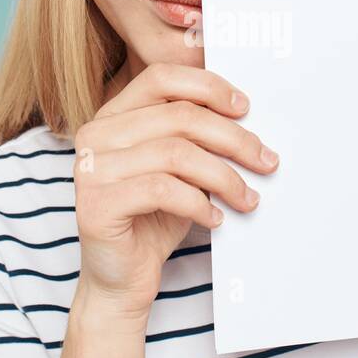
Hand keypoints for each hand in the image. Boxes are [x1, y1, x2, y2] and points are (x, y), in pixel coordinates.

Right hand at [71, 62, 278, 319]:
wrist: (122, 279)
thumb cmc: (153, 220)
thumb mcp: (180, 170)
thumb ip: (197, 138)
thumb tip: (247, 117)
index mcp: (113, 115)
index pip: (162, 78)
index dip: (208, 87)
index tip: (245, 109)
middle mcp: (96, 135)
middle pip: (179, 116)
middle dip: (233, 138)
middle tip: (266, 160)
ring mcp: (91, 169)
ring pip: (176, 153)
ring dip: (224, 176)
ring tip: (247, 197)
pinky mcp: (97, 204)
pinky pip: (162, 190)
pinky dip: (198, 203)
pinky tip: (214, 218)